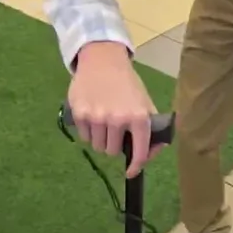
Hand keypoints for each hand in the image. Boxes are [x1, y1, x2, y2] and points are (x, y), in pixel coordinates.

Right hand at [69, 41, 160, 177]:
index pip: (139, 151)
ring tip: (102, 122)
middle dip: (114, 144)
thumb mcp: (144, 101)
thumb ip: (150, 127)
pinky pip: (84, 137)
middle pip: (113, 151)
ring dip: (101, 139)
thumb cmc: (127, 83)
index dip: (136, 165)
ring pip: (97, 146)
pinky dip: (88, 132)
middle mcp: (117, 119)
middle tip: (114, 130)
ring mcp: (97, 117)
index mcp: (138, 116)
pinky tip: (92, 116)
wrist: (102, 60)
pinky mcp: (80, 114)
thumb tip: (153, 152)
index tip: (131, 172)